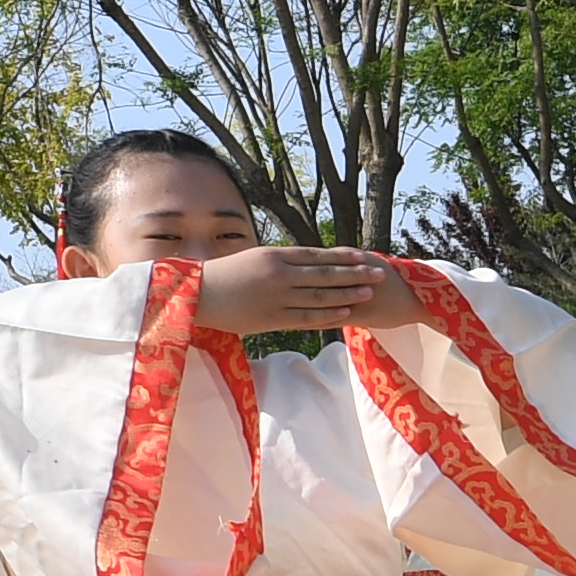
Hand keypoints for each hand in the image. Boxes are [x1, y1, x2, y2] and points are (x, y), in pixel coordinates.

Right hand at [185, 244, 406, 334]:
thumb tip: (303, 263)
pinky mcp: (272, 319)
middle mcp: (279, 275)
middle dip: (355, 274)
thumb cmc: (223, 276)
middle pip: (325, 275)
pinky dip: (328, 315)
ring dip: (348, 294)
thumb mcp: (252, 260)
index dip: (342, 257)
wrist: (196, 296)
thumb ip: (278, 263)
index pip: (317, 256)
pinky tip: (346, 313)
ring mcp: (277, 298)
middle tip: (379, 273)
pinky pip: (307, 318)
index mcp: (274, 257)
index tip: (363, 256)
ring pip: (321, 296)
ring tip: (369, 292)